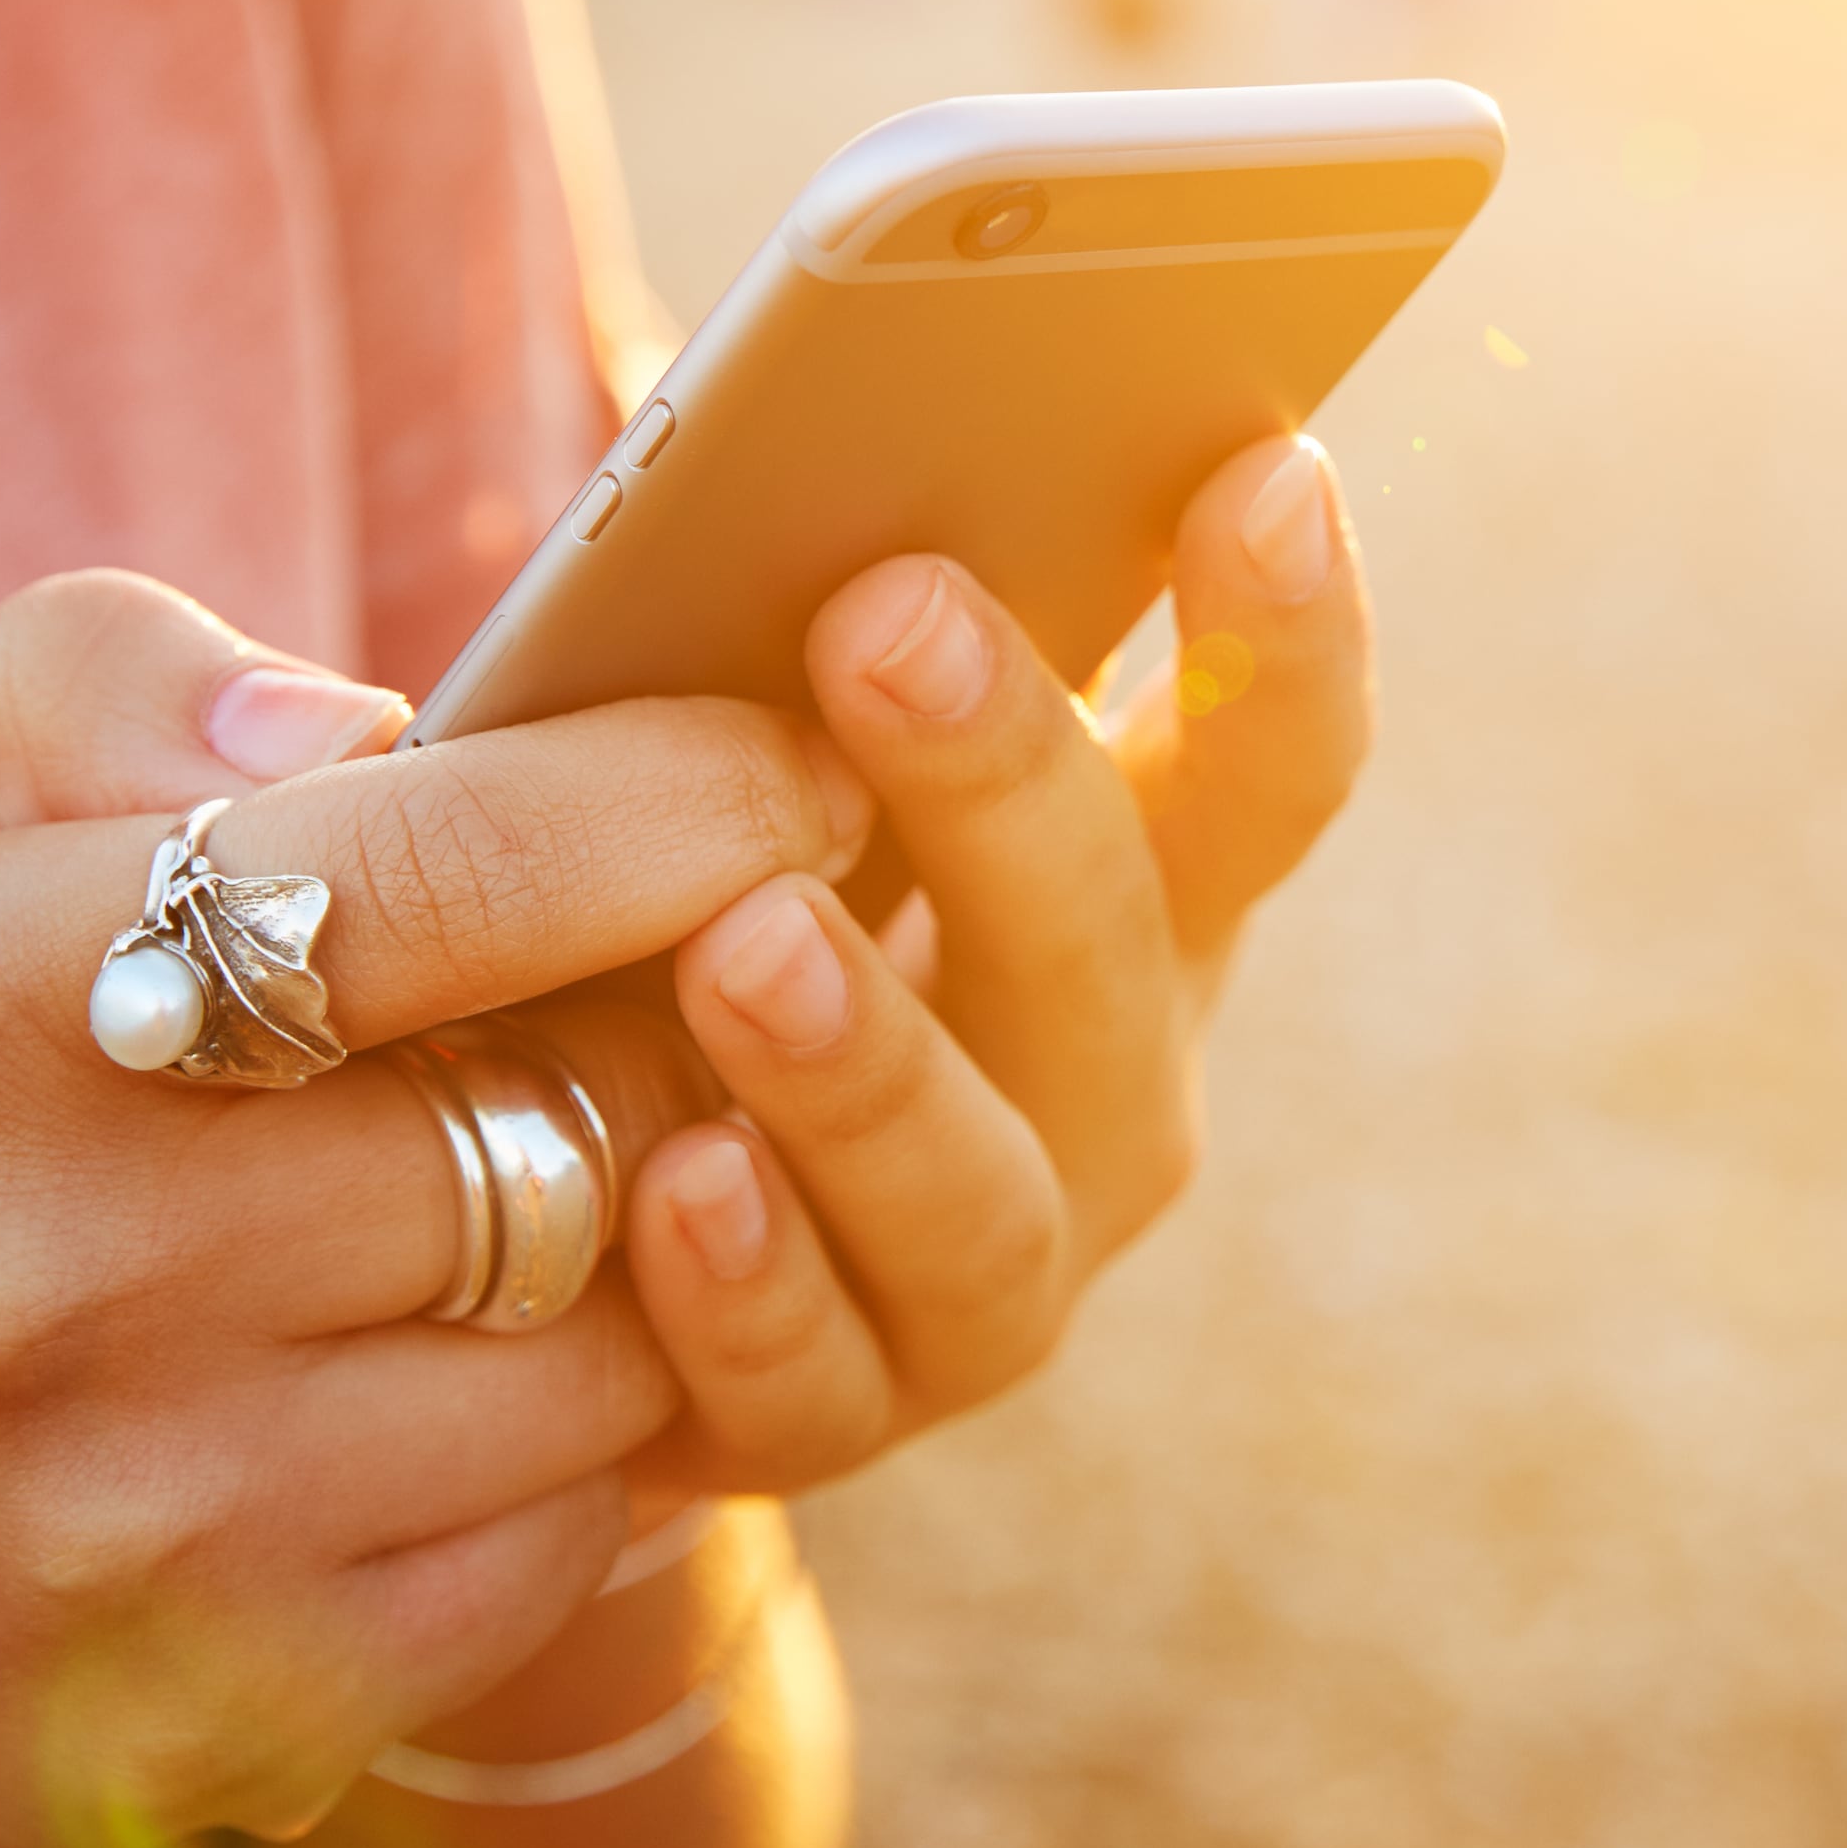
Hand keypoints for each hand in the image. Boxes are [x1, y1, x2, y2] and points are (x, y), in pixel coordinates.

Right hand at [0, 570, 869, 1847]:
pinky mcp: (247, 1705)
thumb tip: (376, 715)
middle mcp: (39, 1278)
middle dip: (693, 1018)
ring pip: (608, 1330)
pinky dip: (573, 1434)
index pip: (435, 871)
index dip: (679, 802)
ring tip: (578, 1159)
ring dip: (650, 1233)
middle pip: (570, 1101)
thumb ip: (96, 683)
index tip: (799, 765)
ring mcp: (149, 1522)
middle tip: (720, 970)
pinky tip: (480, 1367)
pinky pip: (568, 1525)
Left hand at [596, 432, 1373, 1498]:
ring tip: (750, 940)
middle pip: (1125, 941)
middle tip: (885, 613)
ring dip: (877, 1062)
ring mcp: (996, 1265)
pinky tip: (674, 1181)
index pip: (1273, 758)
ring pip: (989, 1192)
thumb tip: (787, 434)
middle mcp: (1110, 1079)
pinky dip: (754, 1283)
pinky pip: (813, 1375)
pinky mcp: (832, 1414)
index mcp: (1136, 885)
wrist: (558, 1217)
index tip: (1258, 467)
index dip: (1289, 627)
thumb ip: (787, 606)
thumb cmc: (666, 883)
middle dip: (1013, 777)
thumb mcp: (733, 731)